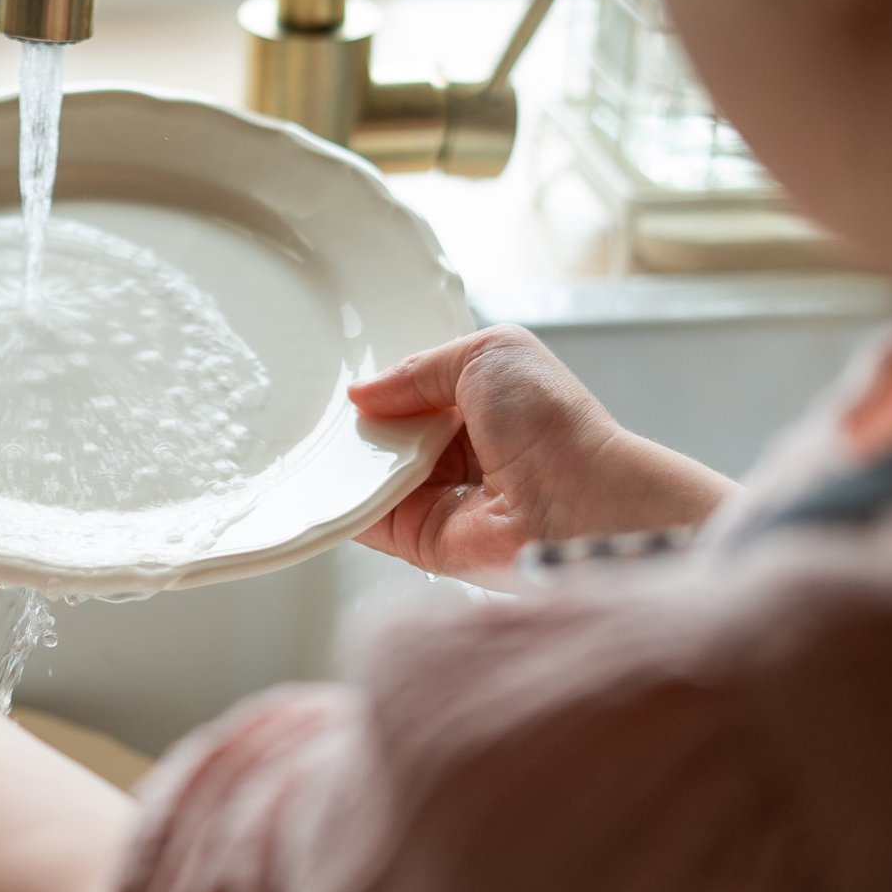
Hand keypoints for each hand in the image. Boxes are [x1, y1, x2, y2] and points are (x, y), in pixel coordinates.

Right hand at [349, 324, 733, 583]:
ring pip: (371, 474)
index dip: (382, 385)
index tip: (343, 378)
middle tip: (320, 409)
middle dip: (357, 422)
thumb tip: (364, 394)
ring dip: (345, 460)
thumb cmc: (552, 424)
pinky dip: (341, 504)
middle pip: (387, 434)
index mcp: (480, 404)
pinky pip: (367, 520)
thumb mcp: (488, 354)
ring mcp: (437, 496)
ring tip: (316, 439)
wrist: (576, 502)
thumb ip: (420, 367)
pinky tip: (317, 482)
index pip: (414, 392)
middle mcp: (459, 452)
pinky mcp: (419, 537)